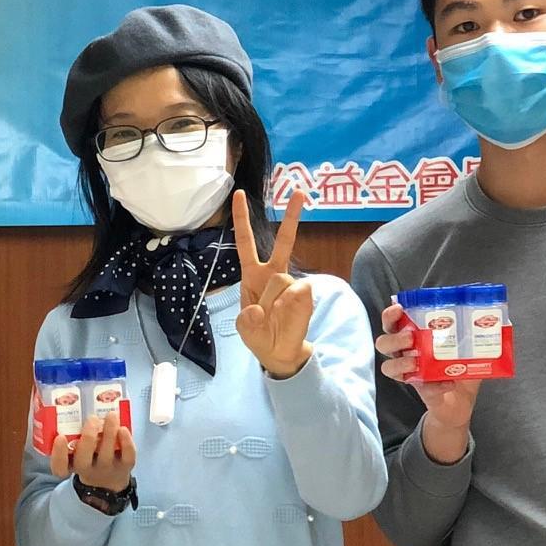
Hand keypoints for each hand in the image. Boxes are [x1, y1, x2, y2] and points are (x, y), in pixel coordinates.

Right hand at [50, 409, 135, 496]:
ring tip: (111, 415)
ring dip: (109, 433)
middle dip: (88, 438)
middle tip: (92, 419)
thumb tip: (68, 404)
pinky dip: (126, 442)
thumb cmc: (89, 457)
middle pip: (83, 460)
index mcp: (71, 465)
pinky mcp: (125, 467)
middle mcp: (87, 470)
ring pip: (106, 455)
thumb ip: (72, 434)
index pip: (59, 467)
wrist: (109, 480)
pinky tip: (123, 429)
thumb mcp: (76, 450)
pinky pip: (127, 457)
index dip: (58, 453)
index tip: (60, 437)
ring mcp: (107, 469)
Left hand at [233, 188, 313, 378]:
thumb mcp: (245, 329)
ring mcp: (292, 283)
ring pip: (282, 279)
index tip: (239, 194)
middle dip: (292, 216)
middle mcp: (273, 273)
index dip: (242, 219)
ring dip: (273, 302)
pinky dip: (288, 307)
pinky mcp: (306, 294)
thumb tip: (258, 310)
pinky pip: (296, 293)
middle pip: (282, 241)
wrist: (280, 353)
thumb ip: (247, 320)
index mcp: (252, 275)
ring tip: (273, 318)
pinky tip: (286, 317)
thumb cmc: (260, 335)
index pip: (245, 242)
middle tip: (299, 192)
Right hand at [376, 302, 479, 461]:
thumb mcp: (468, 349)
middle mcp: (406, 354)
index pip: (393, 323)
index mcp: (414, 338)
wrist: (461, 402)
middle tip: (410, 337)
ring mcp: (410, 373)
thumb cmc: (460, 369)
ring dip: (402, 362)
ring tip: (416, 360)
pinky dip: (434, 385)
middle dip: (394, 338)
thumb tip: (497, 319)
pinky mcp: (420, 391)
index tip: (398, 309)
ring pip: (388, 366)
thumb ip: (475, 334)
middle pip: (383, 343)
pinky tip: (447, 383)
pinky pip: (420, 387)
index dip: (391, 315)